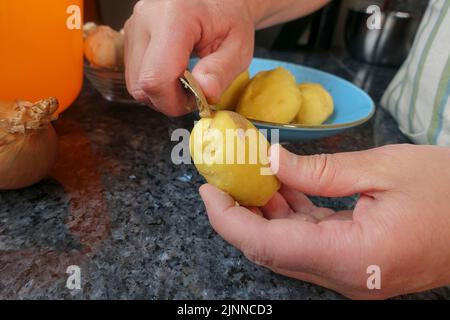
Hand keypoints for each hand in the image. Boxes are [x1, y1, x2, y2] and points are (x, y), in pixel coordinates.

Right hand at [124, 0, 254, 115]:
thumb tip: (204, 95)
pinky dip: (155, 83)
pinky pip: (135, 75)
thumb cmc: (230, 18)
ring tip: (186, 81)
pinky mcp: (129, 36)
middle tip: (195, 91)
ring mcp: (133, 27)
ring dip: (160, 94)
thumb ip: (221, 72)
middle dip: (168, 100)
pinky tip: (174, 73)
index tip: (197, 99)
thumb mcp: (238, 46)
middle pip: (141, 85)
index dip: (174, 101)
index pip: (156, 78)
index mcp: (174, 17)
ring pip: (135, 84)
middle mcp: (145, 20)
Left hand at [200, 144, 449, 298]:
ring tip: (250, 176)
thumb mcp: (382, 169)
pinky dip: (289, 216)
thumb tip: (270, 161)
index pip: (268, 245)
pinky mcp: (355, 264)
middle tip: (224, 177)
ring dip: (264, 213)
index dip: (229, 219)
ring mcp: (350, 275)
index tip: (208, 190)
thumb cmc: (448, 190)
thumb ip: (318, 170)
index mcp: (353, 257)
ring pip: (286, 247)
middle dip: (240, 214)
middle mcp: (346, 276)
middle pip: (271, 250)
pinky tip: (281, 187)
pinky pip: (308, 242)